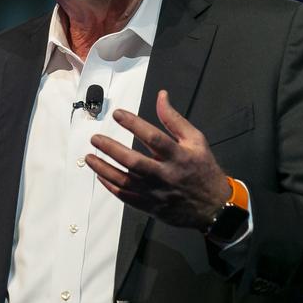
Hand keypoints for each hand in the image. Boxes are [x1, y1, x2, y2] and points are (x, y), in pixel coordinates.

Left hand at [86, 90, 230, 229]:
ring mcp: (155, 192)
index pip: (153, 138)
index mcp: (179, 156)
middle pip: (134, 162)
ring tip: (89, 156)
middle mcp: (165, 175)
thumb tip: (161, 96)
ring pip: (124, 181)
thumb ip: (174, 119)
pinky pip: (124, 196)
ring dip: (104, 168)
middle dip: (111, 149)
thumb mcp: (196, 140)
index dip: (134, 124)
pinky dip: (110, 185)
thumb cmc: (203, 169)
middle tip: (95, 138)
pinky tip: (99, 174)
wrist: (213, 207)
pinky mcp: (149, 206)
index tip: (117, 113)